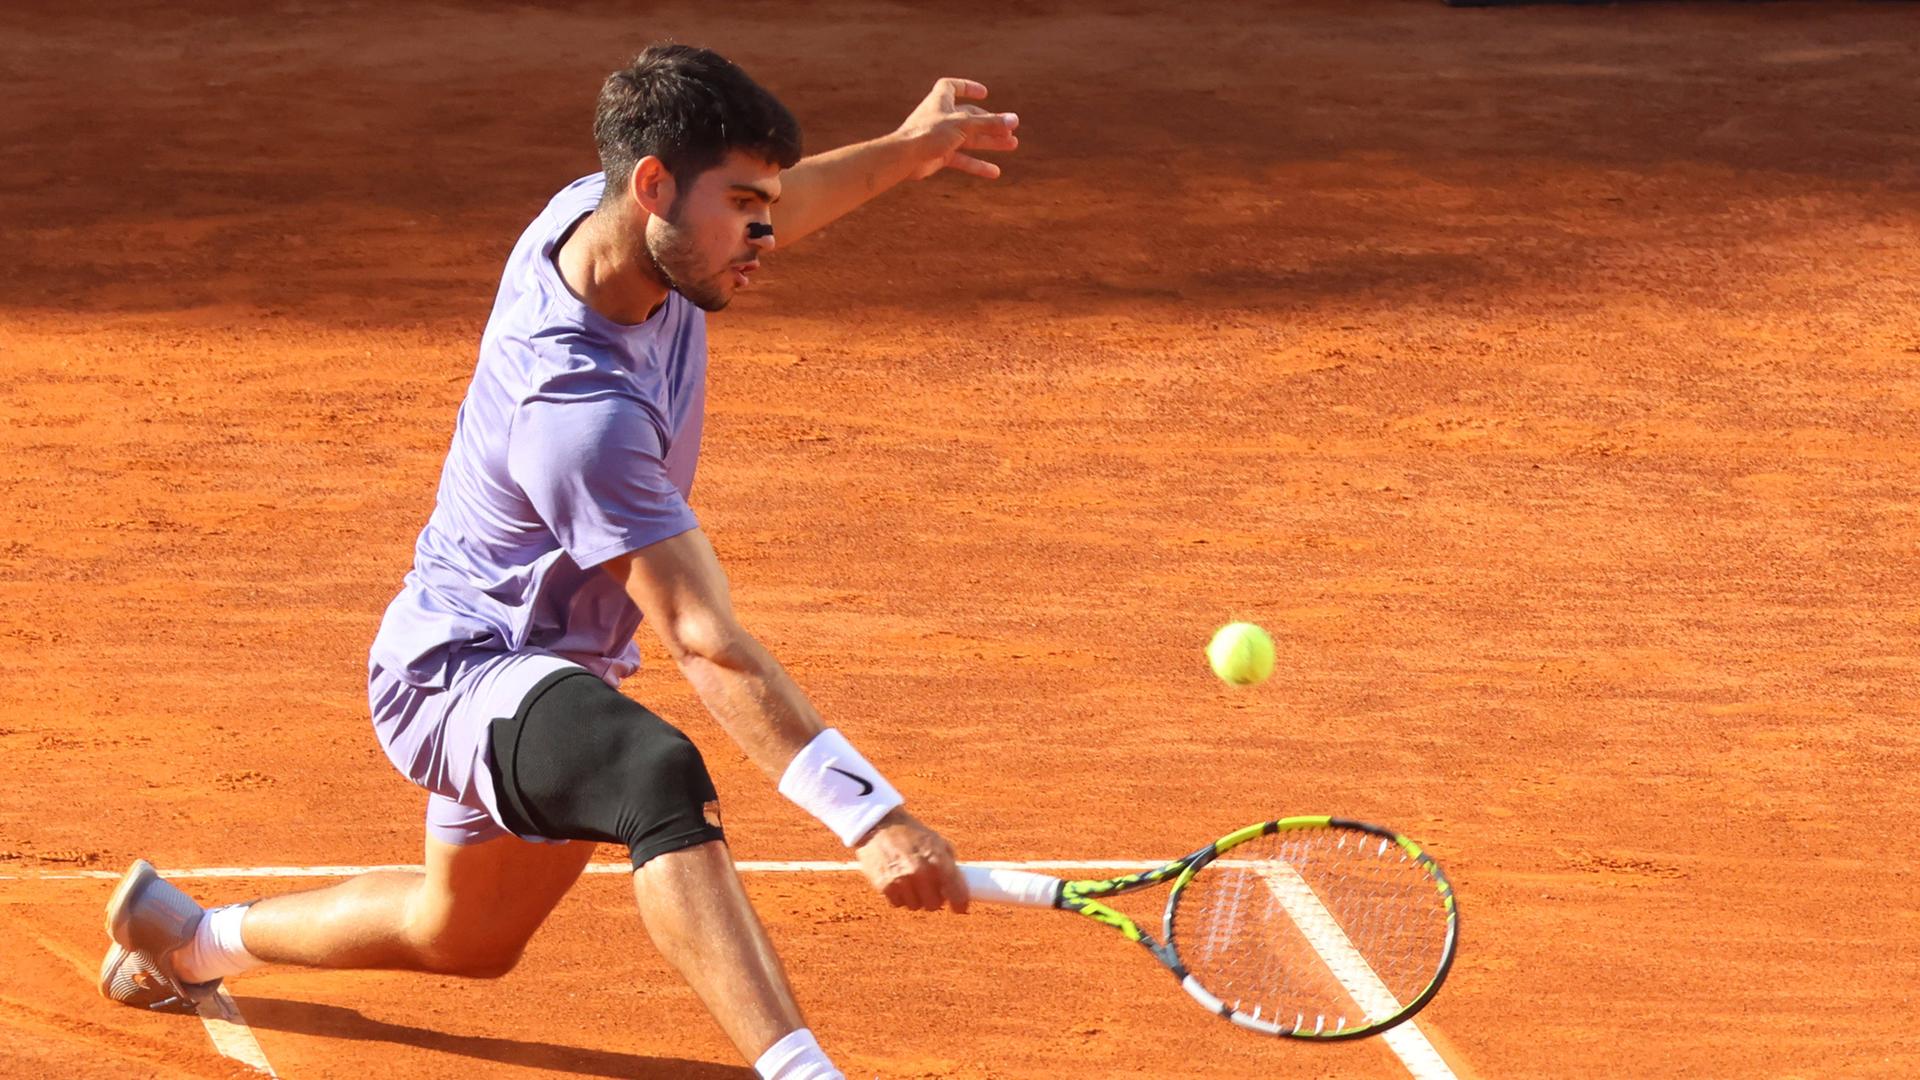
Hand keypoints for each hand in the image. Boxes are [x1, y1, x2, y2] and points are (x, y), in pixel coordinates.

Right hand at [853, 807, 970, 912]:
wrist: (880, 824)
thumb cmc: (911, 833)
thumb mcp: (937, 841)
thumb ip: (949, 864)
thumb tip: (960, 886)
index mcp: (938, 860)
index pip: (956, 893)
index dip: (960, 903)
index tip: (960, 906)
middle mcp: (920, 872)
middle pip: (934, 905)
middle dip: (934, 898)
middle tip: (930, 888)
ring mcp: (902, 880)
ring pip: (915, 906)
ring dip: (915, 897)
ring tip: (910, 880)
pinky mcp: (884, 886)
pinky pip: (897, 903)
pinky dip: (899, 896)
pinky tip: (897, 880)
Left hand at [893, 78, 1019, 180]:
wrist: (905, 157)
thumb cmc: (929, 133)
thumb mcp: (964, 124)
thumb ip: (990, 123)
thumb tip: (1015, 120)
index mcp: (941, 99)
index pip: (952, 86)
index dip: (967, 87)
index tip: (983, 93)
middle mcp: (941, 117)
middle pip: (970, 117)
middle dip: (991, 123)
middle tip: (1011, 130)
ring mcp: (941, 137)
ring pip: (970, 139)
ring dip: (990, 142)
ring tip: (1011, 145)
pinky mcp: (940, 155)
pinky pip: (963, 159)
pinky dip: (977, 165)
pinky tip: (994, 172)